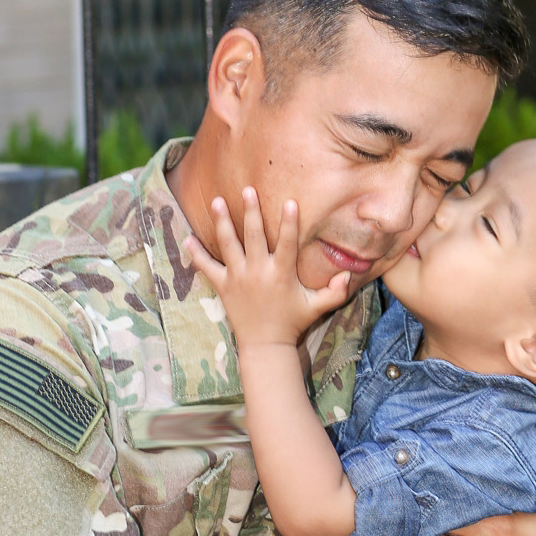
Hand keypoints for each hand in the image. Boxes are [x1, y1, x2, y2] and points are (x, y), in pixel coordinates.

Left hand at [183, 189, 349, 350]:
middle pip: (254, 236)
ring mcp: (238, 278)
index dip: (289, 223)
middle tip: (248, 190)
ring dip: (222, 222)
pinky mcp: (223, 286)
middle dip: (251, 212)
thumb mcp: (316, 308)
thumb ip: (335, 292)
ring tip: (217, 201)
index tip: (289, 202)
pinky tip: (187, 238)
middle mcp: (258, 272)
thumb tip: (349, 275)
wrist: (265, 346)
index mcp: (281, 274)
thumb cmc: (292, 323)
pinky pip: (206, 267)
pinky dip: (196, 253)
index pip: (288, 243)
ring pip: (229, 245)